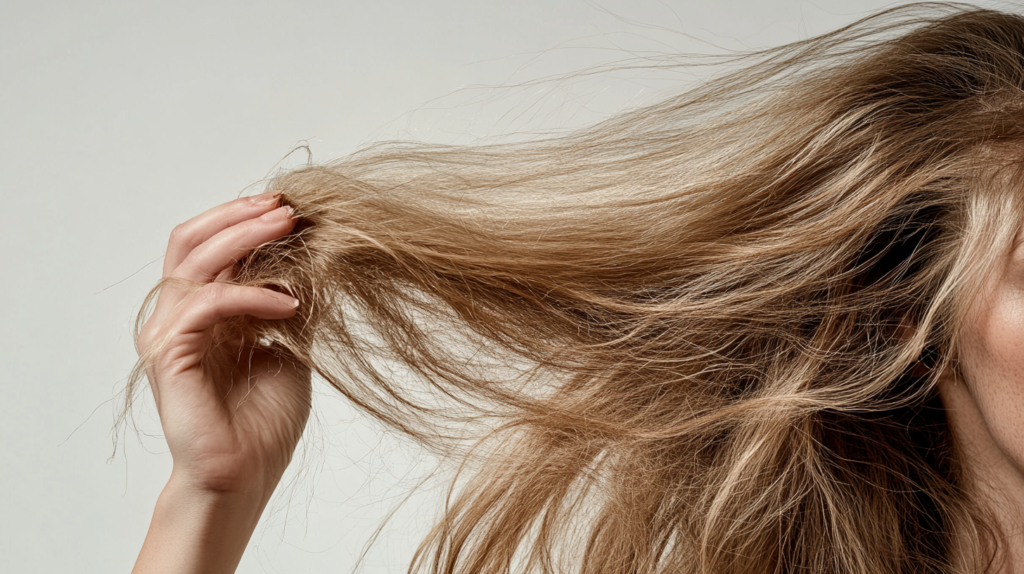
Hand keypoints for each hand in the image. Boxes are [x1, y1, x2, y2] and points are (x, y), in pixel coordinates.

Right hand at [132, 194, 310, 572]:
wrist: (244, 476)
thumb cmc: (264, 423)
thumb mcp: (291, 349)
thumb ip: (292, 307)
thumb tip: (319, 263)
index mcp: (202, 311)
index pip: (212, 247)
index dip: (245, 221)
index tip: (293, 209)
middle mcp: (178, 316)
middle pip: (193, 241)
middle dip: (240, 217)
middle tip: (286, 208)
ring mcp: (169, 334)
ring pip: (195, 262)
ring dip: (244, 239)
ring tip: (288, 229)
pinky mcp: (169, 354)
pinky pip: (206, 304)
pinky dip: (249, 294)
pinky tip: (287, 301)